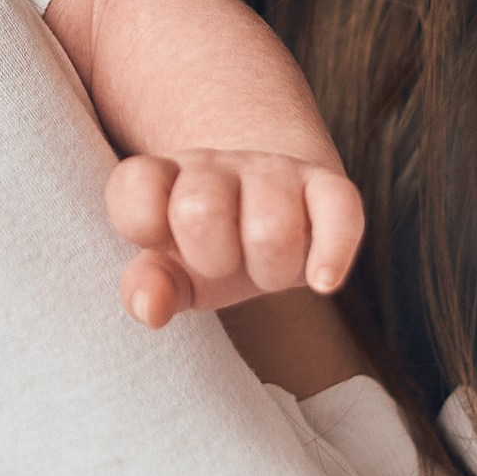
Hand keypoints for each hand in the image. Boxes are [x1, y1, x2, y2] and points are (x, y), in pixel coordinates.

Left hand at [104, 148, 365, 330]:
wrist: (268, 214)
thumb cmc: (209, 249)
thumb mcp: (173, 271)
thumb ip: (151, 285)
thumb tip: (150, 310)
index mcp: (167, 177)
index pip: (136, 186)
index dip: (144, 225)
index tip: (161, 244)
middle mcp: (217, 165)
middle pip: (200, 209)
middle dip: (211, 257)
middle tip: (223, 263)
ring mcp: (273, 171)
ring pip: (271, 224)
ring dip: (269, 269)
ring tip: (266, 269)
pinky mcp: (325, 186)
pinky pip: (339, 209)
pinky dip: (332, 254)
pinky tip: (320, 282)